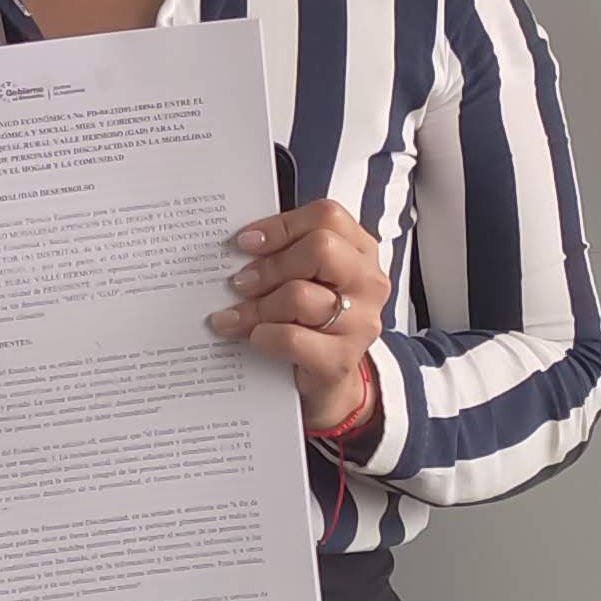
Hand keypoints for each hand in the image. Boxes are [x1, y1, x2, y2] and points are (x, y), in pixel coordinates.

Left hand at [207, 199, 385, 428]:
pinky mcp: (341, 360)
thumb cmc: (310, 322)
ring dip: (256, 306)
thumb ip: (285, 256)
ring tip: (233, 316)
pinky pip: (292, 337)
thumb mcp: (305, 280)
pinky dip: (265, 336)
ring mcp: (360, 322)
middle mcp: (367, 283)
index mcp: (360, 252)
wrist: (327, 384)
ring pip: (300, 296)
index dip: (281, 226)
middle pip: (321, 249)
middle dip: (270, 265)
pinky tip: (254, 337)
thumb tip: (238, 247)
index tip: (246, 242)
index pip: (327, 217)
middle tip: (240, 282)